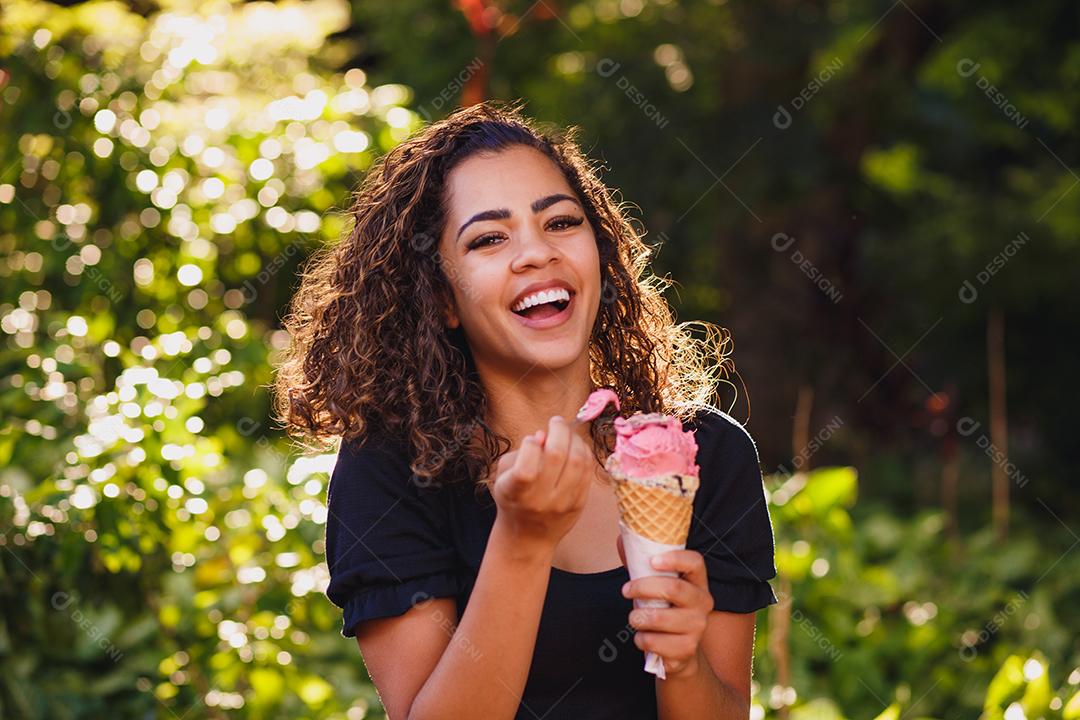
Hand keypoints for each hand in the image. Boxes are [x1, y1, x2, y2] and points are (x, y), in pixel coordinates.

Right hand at [491, 415, 592, 550]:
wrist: (528, 536)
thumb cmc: (513, 498)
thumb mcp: (504, 476)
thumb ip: (519, 454)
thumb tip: (543, 435)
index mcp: (516, 492)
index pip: (526, 465)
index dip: (531, 445)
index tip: (532, 441)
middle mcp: (540, 500)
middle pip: (557, 455)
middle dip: (558, 430)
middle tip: (556, 422)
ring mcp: (562, 503)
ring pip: (578, 460)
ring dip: (574, 439)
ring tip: (566, 433)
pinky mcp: (579, 504)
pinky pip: (588, 471)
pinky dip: (584, 452)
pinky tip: (576, 446)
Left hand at [621, 549, 712, 679]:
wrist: (679, 650)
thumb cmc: (663, 608)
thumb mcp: (655, 584)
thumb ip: (640, 561)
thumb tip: (621, 538)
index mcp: (697, 581)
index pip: (695, 562)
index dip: (674, 559)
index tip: (651, 560)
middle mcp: (703, 602)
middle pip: (673, 588)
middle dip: (642, 588)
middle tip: (625, 590)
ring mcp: (698, 627)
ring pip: (659, 618)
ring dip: (637, 617)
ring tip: (635, 618)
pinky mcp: (687, 649)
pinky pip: (654, 641)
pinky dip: (640, 639)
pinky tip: (644, 637)